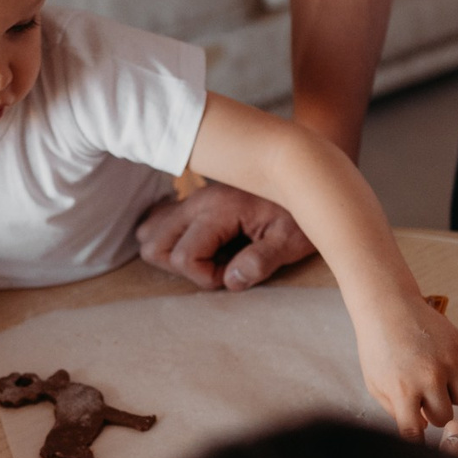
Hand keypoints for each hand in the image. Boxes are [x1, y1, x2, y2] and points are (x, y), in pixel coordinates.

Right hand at [136, 181, 315, 290]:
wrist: (306, 177)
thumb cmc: (300, 212)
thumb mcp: (290, 240)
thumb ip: (261, 261)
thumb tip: (231, 281)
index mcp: (218, 210)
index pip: (183, 257)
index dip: (207, 277)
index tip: (237, 272)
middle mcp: (197, 201)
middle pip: (155, 246)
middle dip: (183, 268)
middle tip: (220, 266)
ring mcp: (193, 199)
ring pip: (151, 233)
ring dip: (174, 253)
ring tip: (212, 256)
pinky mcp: (195, 201)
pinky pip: (160, 219)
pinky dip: (172, 238)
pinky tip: (202, 244)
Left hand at [355, 293, 457, 438]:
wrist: (388, 307)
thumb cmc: (378, 347)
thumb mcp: (376, 383)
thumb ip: (395, 410)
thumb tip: (419, 428)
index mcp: (403, 390)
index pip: (415, 433)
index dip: (416, 441)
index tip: (418, 442)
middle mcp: (429, 377)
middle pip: (445, 417)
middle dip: (435, 413)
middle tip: (425, 401)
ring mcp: (448, 360)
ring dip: (452, 396)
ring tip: (437, 384)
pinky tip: (442, 364)